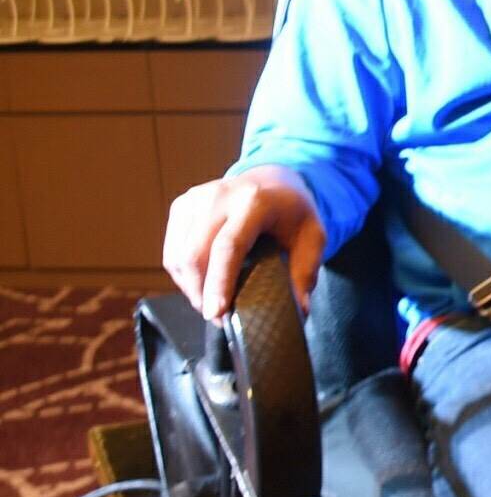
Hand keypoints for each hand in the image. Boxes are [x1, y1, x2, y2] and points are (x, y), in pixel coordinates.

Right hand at [163, 166, 325, 321]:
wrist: (274, 180)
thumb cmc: (293, 213)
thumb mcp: (313, 237)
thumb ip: (305, 272)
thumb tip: (299, 310)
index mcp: (255, 201)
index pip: (228, 246)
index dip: (219, 283)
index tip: (215, 313)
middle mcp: (220, 195)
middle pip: (195, 254)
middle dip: (201, 293)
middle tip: (217, 316)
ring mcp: (197, 198)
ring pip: (178, 256)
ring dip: (190, 287)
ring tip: (210, 301)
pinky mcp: (182, 205)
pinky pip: (172, 251)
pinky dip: (182, 275)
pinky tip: (201, 283)